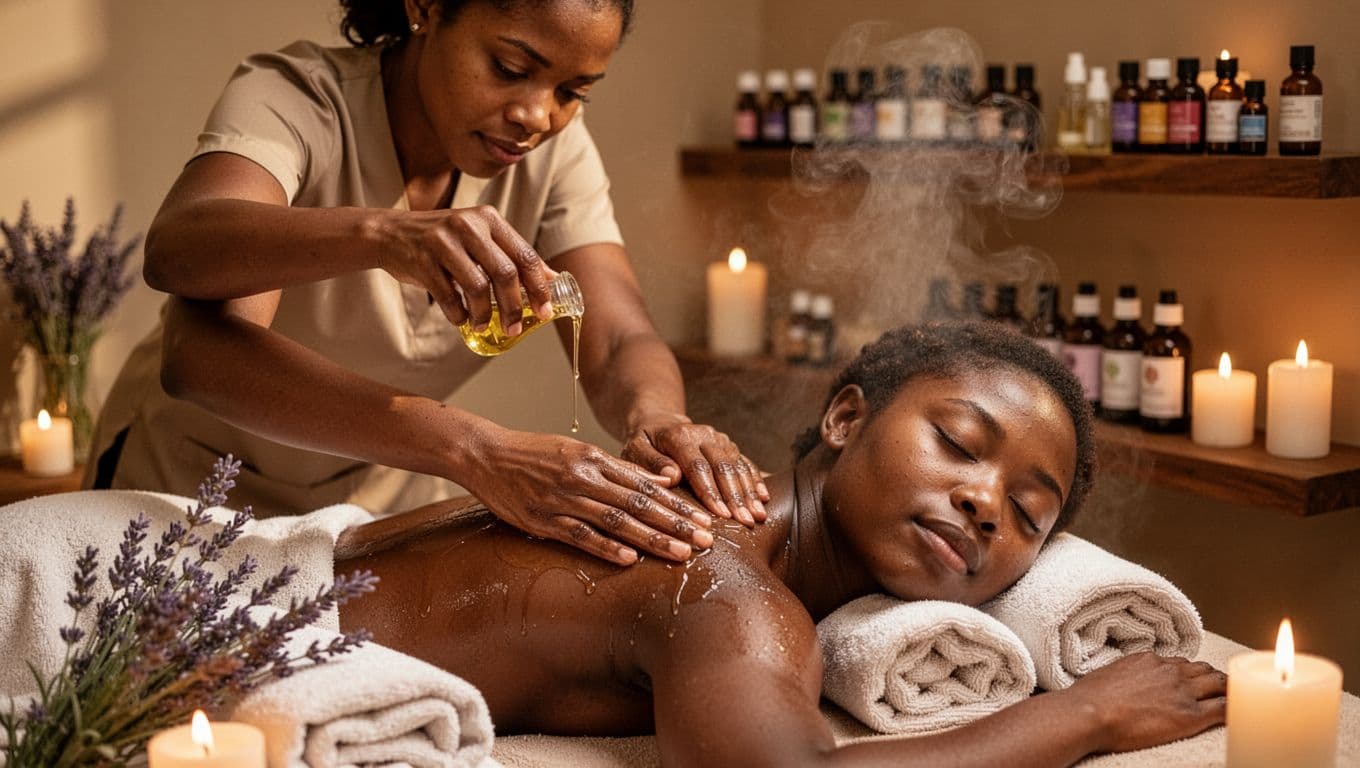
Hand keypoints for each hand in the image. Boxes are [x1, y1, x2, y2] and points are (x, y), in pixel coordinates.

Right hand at [379, 205, 554, 333]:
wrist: (389, 232)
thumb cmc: (443, 241)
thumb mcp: (479, 238)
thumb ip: (510, 255)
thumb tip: (550, 279)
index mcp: (489, 219)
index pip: (524, 255)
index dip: (539, 287)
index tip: (545, 312)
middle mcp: (468, 225)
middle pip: (505, 273)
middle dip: (513, 307)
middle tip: (514, 329)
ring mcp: (443, 241)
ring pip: (477, 287)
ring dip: (484, 314)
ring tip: (483, 326)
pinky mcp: (422, 259)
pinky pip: (448, 296)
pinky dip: (458, 314)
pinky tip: (461, 319)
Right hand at [465, 428, 715, 565]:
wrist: (486, 454)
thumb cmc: (535, 454)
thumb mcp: (580, 453)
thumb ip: (621, 468)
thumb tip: (663, 479)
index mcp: (595, 459)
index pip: (646, 485)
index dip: (677, 505)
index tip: (704, 520)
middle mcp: (584, 477)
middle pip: (639, 503)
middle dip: (675, 524)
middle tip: (705, 541)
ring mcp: (563, 500)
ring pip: (616, 521)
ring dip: (651, 539)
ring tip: (680, 554)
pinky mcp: (543, 520)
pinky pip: (580, 536)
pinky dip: (606, 548)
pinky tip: (629, 560)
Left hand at [622, 415, 768, 526]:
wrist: (658, 423)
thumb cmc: (643, 444)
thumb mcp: (634, 451)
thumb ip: (650, 464)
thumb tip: (672, 476)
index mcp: (678, 436)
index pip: (698, 466)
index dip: (710, 491)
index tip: (720, 514)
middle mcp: (703, 434)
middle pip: (723, 466)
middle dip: (736, 496)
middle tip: (746, 521)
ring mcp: (719, 439)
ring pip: (738, 465)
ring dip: (750, 492)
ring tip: (758, 516)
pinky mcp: (728, 445)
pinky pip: (745, 462)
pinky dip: (756, 480)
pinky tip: (764, 498)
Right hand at [1063, 653, 1226, 753]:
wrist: (1090, 712)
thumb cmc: (1089, 698)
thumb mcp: (1108, 675)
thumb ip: (1125, 675)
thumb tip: (1123, 684)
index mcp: (1149, 660)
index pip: (1180, 663)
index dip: (1191, 672)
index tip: (1195, 679)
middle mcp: (1169, 671)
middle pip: (1204, 670)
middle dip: (1214, 678)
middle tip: (1221, 687)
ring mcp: (1182, 692)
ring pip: (1218, 684)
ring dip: (1227, 689)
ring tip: (1236, 696)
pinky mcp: (1189, 715)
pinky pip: (1223, 708)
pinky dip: (1235, 708)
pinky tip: (1243, 711)